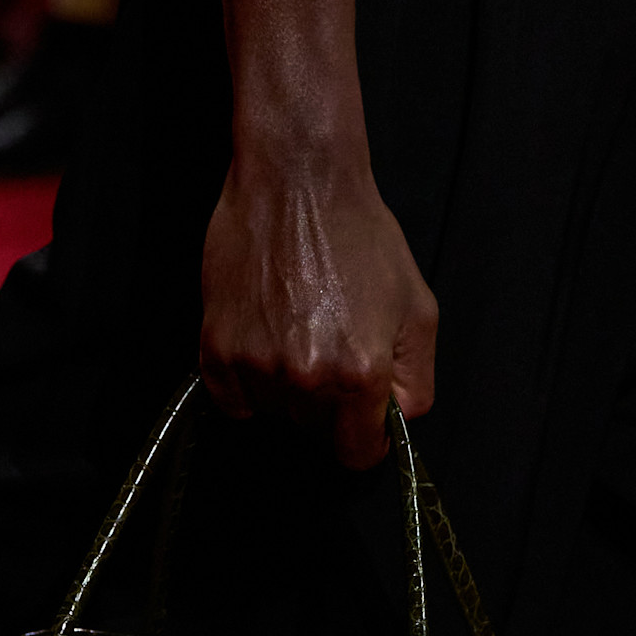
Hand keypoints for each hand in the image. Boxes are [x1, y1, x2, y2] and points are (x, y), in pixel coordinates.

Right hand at [199, 153, 438, 467]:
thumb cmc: (360, 235)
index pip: (357, 454)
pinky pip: (234, 400)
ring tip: (296, 330)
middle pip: (315, 432)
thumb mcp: (418, 307)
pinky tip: (264, 337)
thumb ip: (415, 380)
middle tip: (330, 346)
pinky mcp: (217, 349)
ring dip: (286, 390)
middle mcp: (307, 378)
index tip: (361, 422)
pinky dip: (248, 382)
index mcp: (360, 373)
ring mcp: (257, 365)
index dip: (363, 441)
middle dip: (328, 404)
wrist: (297, 181)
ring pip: (275, 414)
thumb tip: (395, 423)